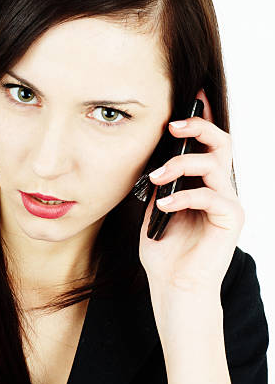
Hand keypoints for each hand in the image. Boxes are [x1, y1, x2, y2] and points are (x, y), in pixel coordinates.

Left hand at [139, 89, 244, 292]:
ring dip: (182, 164)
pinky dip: (184, 195)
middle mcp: (220, 189)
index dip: (201, 118)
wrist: (175, 288)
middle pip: (221, 143)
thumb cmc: (165, 253)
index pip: (206, 144)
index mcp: (203, 184)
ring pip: (215, 164)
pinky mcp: (231, 220)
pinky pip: (211, 195)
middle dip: (198, 127)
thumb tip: (153, 158)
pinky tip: (163, 203)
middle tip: (172, 126)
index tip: (188, 95)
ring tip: (157, 177)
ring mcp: (227, 203)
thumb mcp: (155, 210)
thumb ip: (160, 185)